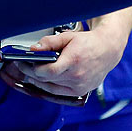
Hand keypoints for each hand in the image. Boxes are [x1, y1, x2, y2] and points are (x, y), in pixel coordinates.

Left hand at [2, 22, 125, 97]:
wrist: (108, 50)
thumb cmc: (88, 42)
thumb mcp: (67, 37)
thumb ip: (49, 42)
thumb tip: (33, 49)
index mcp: (74, 61)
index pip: (48, 71)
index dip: (34, 69)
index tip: (25, 63)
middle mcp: (78, 76)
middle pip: (48, 80)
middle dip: (32, 73)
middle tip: (23, 66)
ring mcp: (80, 86)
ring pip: (52, 88)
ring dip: (40, 82)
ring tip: (31, 73)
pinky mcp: (81, 91)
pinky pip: (60, 93)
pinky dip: (50, 87)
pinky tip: (44, 80)